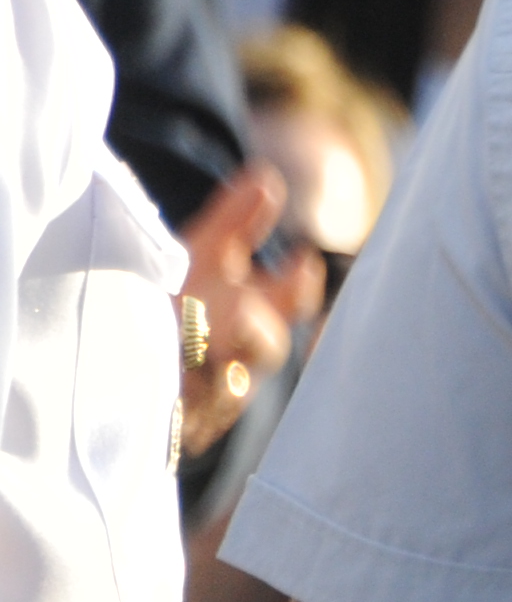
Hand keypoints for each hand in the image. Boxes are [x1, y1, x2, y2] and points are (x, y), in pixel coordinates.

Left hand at [176, 163, 311, 455]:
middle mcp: (241, 353)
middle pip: (265, 346)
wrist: (125, 359)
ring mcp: (215, 393)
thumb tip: (265, 175)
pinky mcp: (184, 425)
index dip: (295, 284)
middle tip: (242, 308)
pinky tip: (178, 391)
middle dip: (257, 328)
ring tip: (198, 354)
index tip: (297, 259)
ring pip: (231, 386)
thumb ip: (235, 221)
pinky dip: (191, 405)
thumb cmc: (176, 299)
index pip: (290, 297)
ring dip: (221, 367)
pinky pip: (196, 422)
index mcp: (254, 309)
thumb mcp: (201, 257)